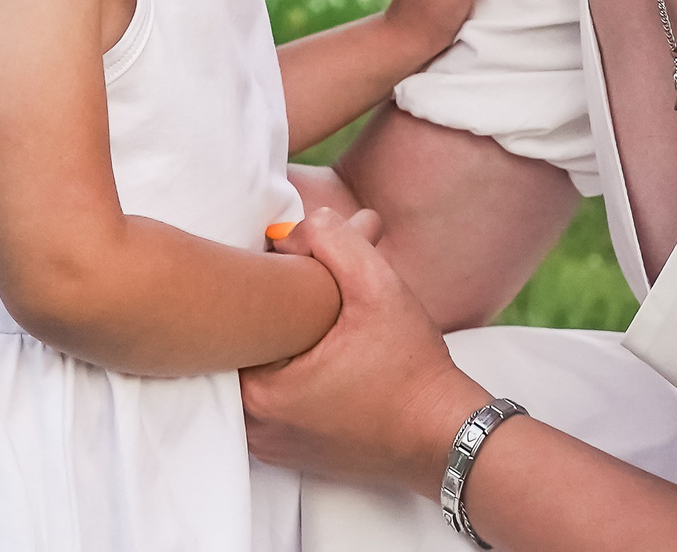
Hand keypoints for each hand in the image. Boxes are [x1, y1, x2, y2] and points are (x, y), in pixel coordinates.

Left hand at [242, 207, 485, 491]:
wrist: (442, 433)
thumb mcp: (379, 287)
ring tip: (317, 322)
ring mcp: (269, 442)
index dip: (259, 285)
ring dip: (280, 344)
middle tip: (307, 294)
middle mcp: (254, 424)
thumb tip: (295, 226)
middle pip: (244, 346)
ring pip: (256, 372)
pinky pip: (271, 399)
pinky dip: (287, 373)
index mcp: (261, 389)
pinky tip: (321, 353)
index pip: (235, 320)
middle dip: (272, 313)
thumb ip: (335, 241)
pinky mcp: (288, 450)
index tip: (290, 274)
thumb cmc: (412, 368)